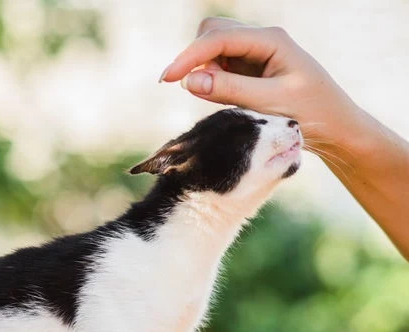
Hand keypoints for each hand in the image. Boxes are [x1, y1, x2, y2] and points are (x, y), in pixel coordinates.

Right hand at [160, 17, 368, 151]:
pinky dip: (212, 80)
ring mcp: (255, 55)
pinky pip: (221, 68)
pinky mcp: (251, 72)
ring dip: (203, 69)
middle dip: (194, 57)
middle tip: (189, 89)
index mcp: (271, 40)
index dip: (189, 56)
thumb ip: (230, 90)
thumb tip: (189, 81)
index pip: (218, 37)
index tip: (167, 79)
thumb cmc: (311, 114)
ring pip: (214, 49)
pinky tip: (219, 97)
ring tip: (213, 98)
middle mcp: (261, 41)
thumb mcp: (269, 104)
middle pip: (212, 33)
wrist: (335, 128)